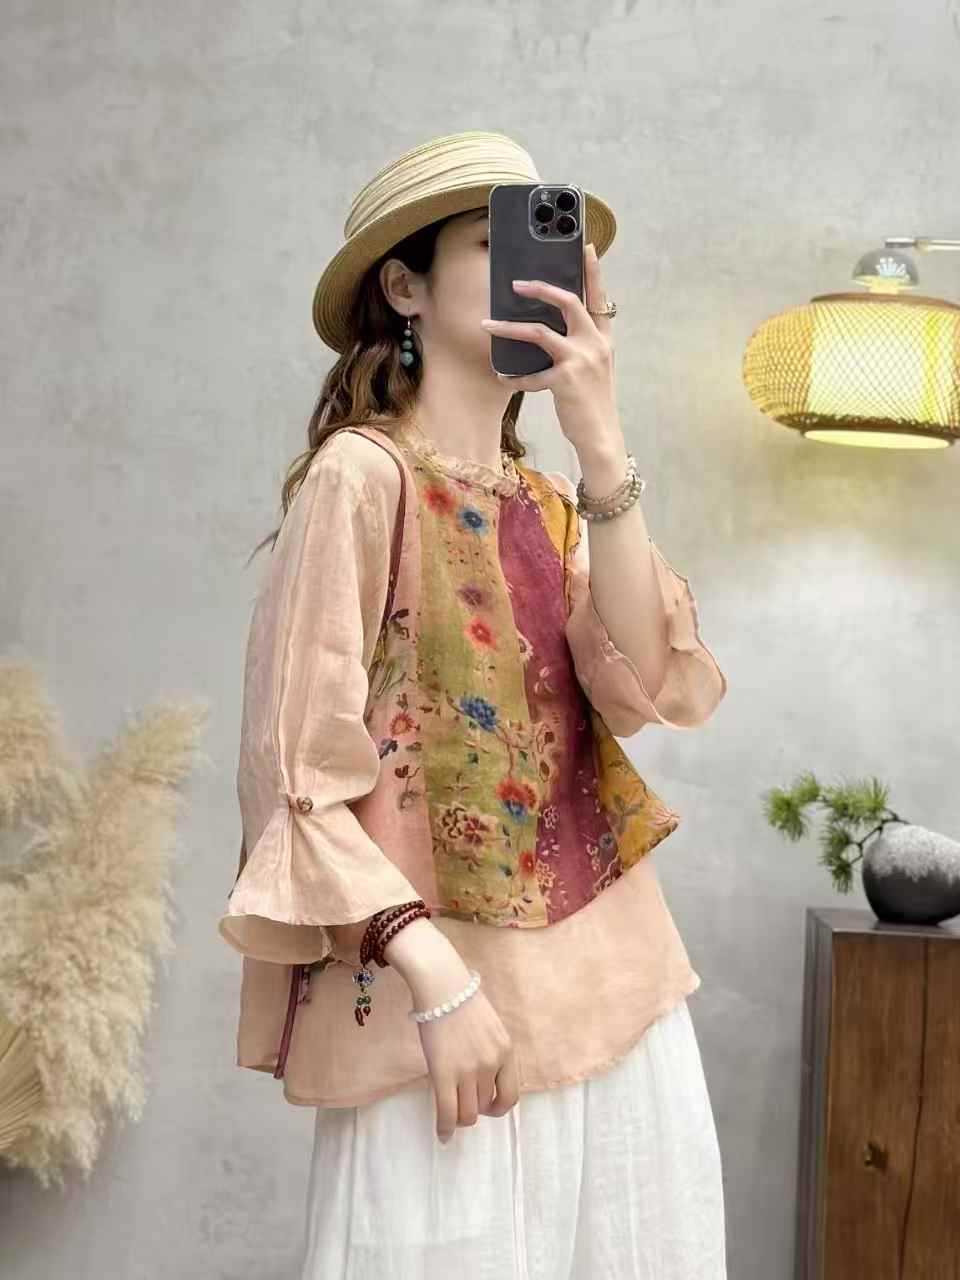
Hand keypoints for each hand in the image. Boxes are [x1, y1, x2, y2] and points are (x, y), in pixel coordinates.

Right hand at [385, 919, 520, 1141]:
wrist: (442, 986)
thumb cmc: (463, 1001)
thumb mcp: (491, 1027)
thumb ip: (493, 1053)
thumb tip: (486, 1081)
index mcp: (506, 1052)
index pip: (511, 1095)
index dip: (499, 1107)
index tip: (488, 1107)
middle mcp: (491, 1064)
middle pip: (485, 1104)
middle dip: (475, 1107)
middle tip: (463, 1100)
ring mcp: (467, 1070)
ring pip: (468, 1113)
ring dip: (461, 1117)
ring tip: (453, 1114)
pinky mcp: (443, 1073)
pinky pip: (447, 1111)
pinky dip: (445, 1128)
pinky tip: (442, 1136)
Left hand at [480, 239, 619, 454]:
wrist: (602, 436)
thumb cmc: (592, 403)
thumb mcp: (593, 369)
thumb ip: (577, 347)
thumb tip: (545, 329)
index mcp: (603, 339)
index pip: (599, 299)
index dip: (593, 272)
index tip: (586, 247)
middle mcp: (595, 344)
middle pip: (569, 302)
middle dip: (541, 288)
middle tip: (516, 283)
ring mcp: (581, 360)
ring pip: (539, 332)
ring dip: (509, 328)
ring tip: (487, 325)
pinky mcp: (565, 380)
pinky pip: (531, 374)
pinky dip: (515, 377)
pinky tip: (504, 378)